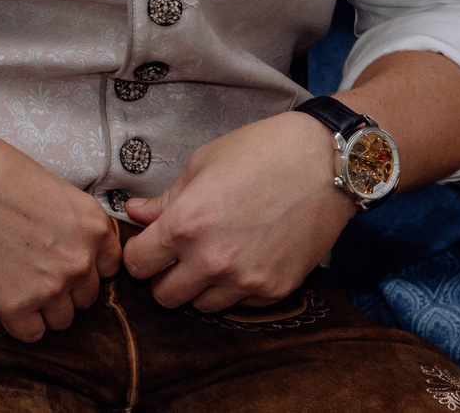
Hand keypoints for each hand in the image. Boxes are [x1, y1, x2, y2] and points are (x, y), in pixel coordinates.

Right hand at [0, 125, 122, 342]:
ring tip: (14, 283)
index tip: (63, 259)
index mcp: (92, 225)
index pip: (110, 267)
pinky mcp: (15, 305)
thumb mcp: (48, 184)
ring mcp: (50, 286)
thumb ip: (68, 219)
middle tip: (31, 269)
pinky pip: (30, 334)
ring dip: (41, 308)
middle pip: (86, 297)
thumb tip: (66, 238)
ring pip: (62, 320)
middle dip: (63, 287)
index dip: (85, 265)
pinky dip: (16, 322)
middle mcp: (80, 260)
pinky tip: (0, 297)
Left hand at [121, 111, 351, 311]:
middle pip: (165, 296)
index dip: (138, 254)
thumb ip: (165, 199)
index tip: (147, 246)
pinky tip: (243, 260)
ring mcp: (246, 280)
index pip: (138, 264)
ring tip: (212, 257)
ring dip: (199, 287)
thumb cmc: (260, 153)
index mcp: (185, 225)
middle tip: (176, 256)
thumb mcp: (201, 165)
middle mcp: (212, 261)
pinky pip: (241, 304)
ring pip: (202, 306)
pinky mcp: (276, 290)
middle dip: (163, 277)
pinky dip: (235, 289)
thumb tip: (134, 213)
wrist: (325, 164)